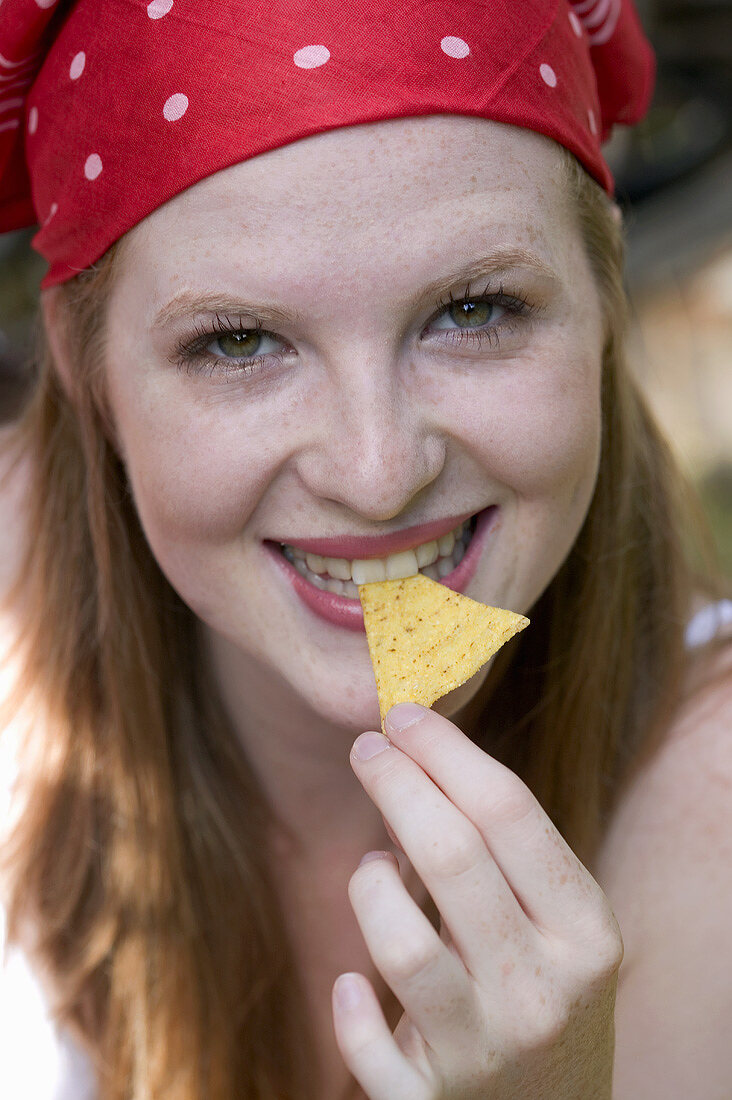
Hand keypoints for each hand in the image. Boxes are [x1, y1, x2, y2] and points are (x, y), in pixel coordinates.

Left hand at [331, 702, 622, 1099]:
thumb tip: (414, 759)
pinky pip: (370, 1050)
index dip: (446, 752)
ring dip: (371, 886)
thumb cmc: (545, 992)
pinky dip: (351, 1009)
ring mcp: (489, 1054)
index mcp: (586, 932)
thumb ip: (504, 855)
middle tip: (366, 747)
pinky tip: (349, 984)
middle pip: (452, 856)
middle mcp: (545, 991)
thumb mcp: (557, 926)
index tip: (402, 714)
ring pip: (403, 946)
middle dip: (397, 785)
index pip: (509, 812)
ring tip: (373, 868)